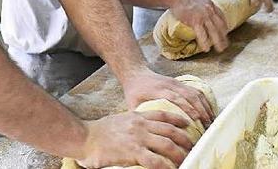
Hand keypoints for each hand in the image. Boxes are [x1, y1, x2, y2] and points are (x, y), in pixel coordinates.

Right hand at [76, 110, 192, 168]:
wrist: (85, 137)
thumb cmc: (100, 131)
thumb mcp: (121, 120)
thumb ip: (134, 124)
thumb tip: (144, 132)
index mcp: (138, 116)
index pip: (164, 114)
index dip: (178, 119)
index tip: (187, 123)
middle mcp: (141, 125)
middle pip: (170, 130)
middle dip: (184, 138)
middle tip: (192, 146)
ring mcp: (138, 138)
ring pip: (167, 144)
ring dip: (179, 153)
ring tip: (187, 159)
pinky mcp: (132, 152)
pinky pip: (155, 160)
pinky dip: (166, 166)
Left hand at [121, 68, 213, 127]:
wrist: (135, 74)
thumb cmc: (133, 92)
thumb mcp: (132, 104)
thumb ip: (140, 116)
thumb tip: (146, 134)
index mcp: (158, 90)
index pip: (176, 98)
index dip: (187, 108)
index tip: (196, 120)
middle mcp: (169, 84)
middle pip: (189, 95)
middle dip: (200, 109)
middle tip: (207, 125)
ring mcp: (176, 82)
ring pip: (194, 92)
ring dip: (204, 106)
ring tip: (211, 121)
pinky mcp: (180, 83)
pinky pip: (195, 90)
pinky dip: (204, 101)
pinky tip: (208, 112)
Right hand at [169, 0, 228, 52]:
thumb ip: (203, 5)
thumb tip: (202, 10)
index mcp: (211, 4)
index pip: (221, 17)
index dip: (224, 26)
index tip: (225, 32)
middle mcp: (209, 10)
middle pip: (220, 26)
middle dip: (224, 37)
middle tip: (226, 45)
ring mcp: (203, 16)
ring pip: (214, 31)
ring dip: (218, 42)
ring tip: (220, 50)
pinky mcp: (195, 21)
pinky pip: (202, 34)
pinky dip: (205, 42)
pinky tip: (206, 49)